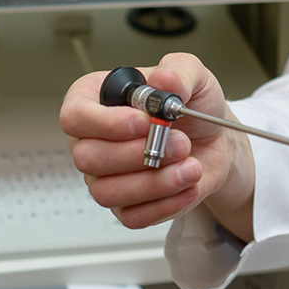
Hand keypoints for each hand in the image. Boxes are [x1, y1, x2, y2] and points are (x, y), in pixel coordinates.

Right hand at [60, 53, 256, 237]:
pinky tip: (187, 185)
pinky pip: (131, 216)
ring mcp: (104, 177)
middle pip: (88, 158)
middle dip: (139, 153)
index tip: (143, 122)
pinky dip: (165, 204)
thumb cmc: (192, 106)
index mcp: (96, 100)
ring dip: (155, 182)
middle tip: (179, 142)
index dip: (105, 123)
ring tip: (190, 166)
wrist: (215, 140)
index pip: (74, 116)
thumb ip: (179, 72)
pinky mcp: (124, 206)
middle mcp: (92, 140)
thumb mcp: (193, 75)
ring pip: (107, 192)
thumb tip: (164, 80)